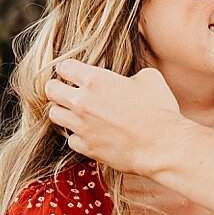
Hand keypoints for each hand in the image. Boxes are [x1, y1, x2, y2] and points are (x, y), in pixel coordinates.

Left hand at [45, 61, 181, 175]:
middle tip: (67, 91)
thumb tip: (127, 80)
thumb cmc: (160, 110)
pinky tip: (90, 134)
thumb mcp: (149, 78)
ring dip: (63, 112)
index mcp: (95, 80)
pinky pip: (71, 139)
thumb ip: (130, 75)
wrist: (163, 145)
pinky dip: (78, 136)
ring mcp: (81, 126)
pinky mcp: (86, 147)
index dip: (68, 69)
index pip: (64, 67)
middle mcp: (82, 102)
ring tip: (76, 113)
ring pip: (54, 114)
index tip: (74, 74)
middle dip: (57, 88)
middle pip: (50, 89)